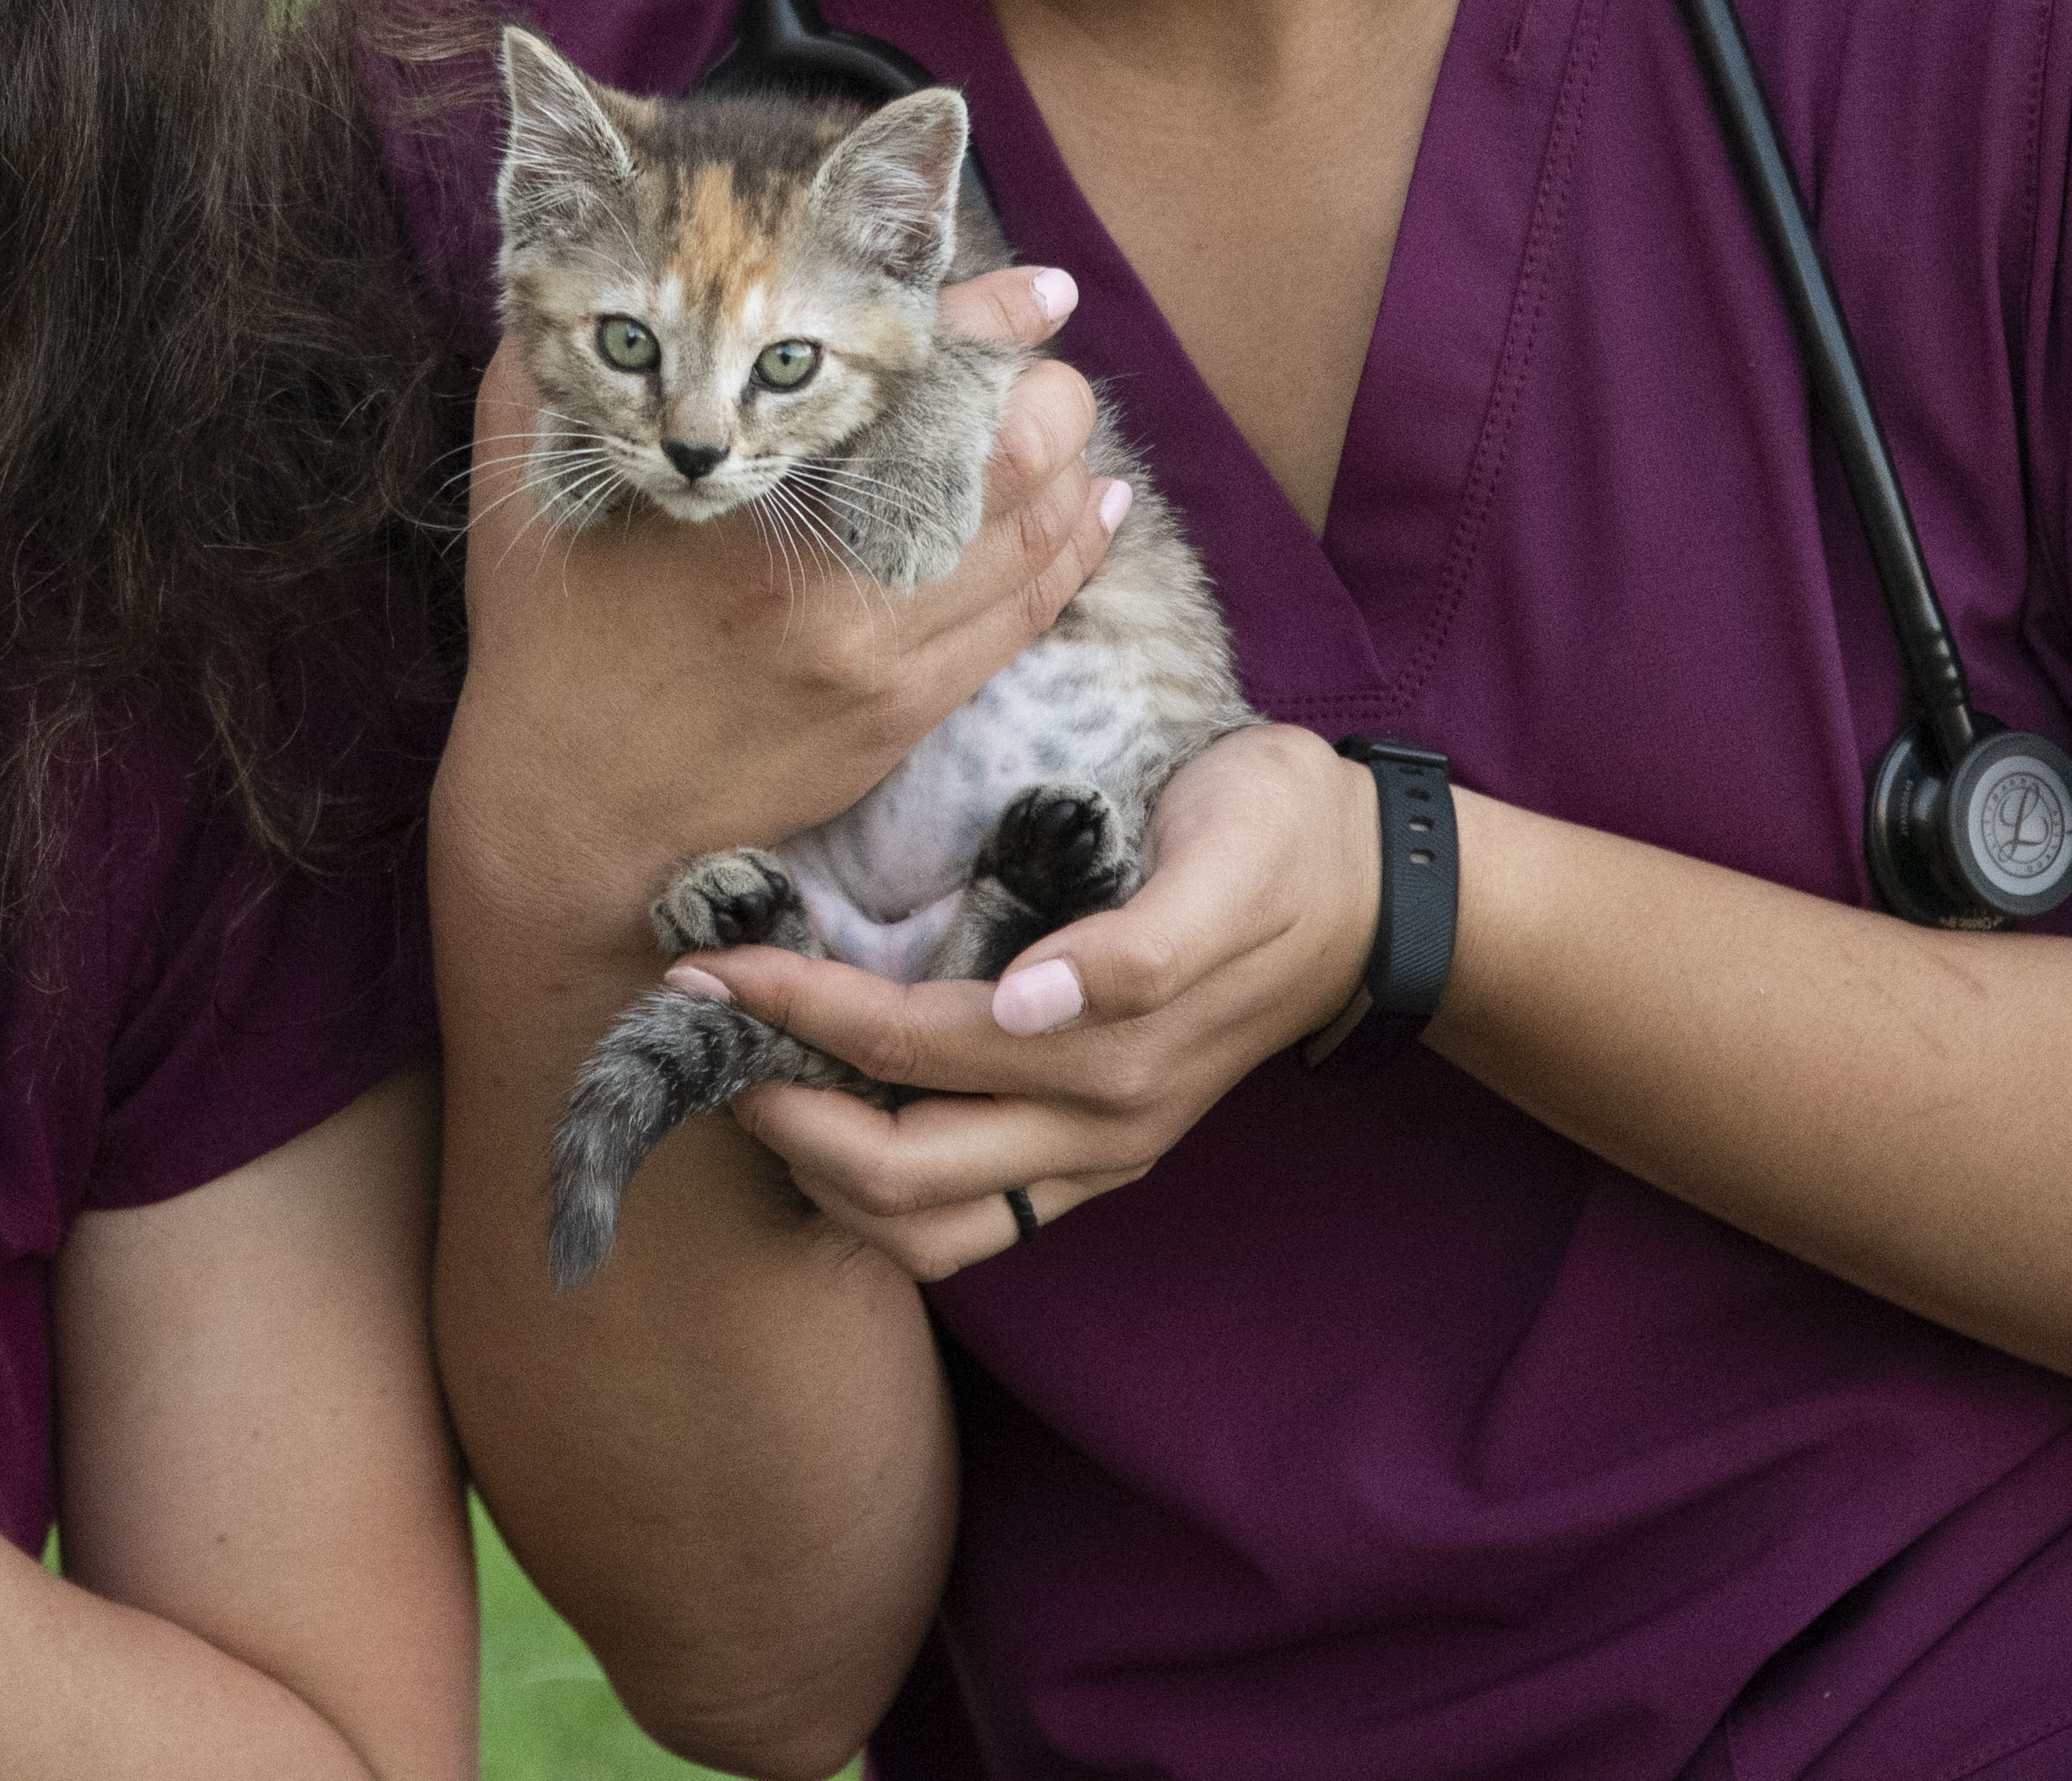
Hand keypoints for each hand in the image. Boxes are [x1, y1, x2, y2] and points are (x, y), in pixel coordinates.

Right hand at [441, 265, 1118, 930]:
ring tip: (1059, 425)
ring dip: (1067, 466)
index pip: (916, 376)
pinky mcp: (907, 713)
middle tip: (1031, 367)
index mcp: (749, 497)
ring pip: (1039, 534)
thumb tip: (610, 258)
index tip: (1037, 289)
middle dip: (1045, 393)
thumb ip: (562, 351)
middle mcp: (836, 579)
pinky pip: (1028, 615)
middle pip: (1015, 452)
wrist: (573, 814)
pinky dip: (1073, 548)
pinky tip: (1093, 506)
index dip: (991, 319)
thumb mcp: (528, 465)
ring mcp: (885, 655)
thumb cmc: (549, 628)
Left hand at [695, 724, 1383, 1278]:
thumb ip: (1141, 942)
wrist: (1370, 894)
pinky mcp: (1097, 1163)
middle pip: (895, 1178)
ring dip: (821, 1173)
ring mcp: (1100, 1161)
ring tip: (754, 1081)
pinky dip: (875, 1193)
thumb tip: (1030, 1001)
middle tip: (701, 1034)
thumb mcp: (1232, 853)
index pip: (909, 1050)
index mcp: (1115, 1052)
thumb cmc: (1281, 839)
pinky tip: (826, 1116)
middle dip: (779, 1112)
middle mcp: (1101, 1129)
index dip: (797, 1011)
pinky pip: (965, 1223)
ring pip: (925, 1232)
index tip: (708, 966)